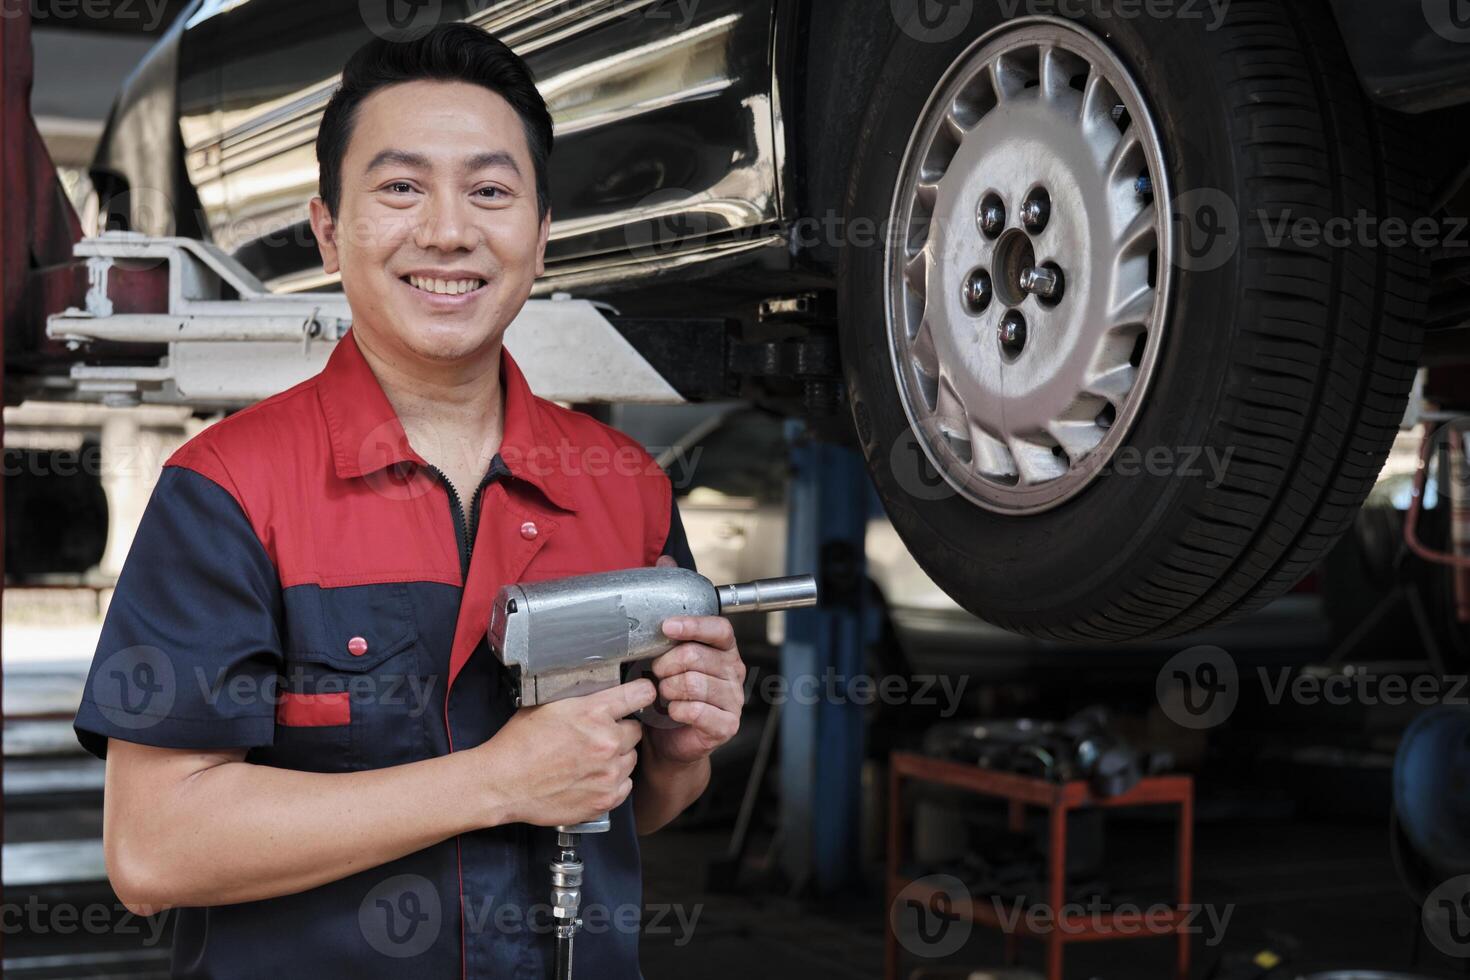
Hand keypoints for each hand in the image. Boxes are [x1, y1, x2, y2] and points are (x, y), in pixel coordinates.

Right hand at [482, 678, 655, 826]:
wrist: (503, 783)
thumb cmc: (519, 744)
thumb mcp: (548, 705)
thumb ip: (581, 699)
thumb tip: (601, 691)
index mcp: (593, 713)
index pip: (641, 694)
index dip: (641, 692)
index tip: (641, 695)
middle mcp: (607, 742)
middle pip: (636, 730)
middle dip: (619, 731)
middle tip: (596, 736)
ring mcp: (608, 773)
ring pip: (631, 758)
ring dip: (617, 757)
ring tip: (589, 759)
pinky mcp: (605, 799)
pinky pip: (625, 784)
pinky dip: (612, 781)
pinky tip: (591, 778)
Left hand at [645, 555, 746, 766]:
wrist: (666, 738)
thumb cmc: (666, 690)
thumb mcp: (664, 645)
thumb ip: (670, 604)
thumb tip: (665, 562)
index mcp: (723, 648)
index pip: (718, 628)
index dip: (693, 625)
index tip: (666, 626)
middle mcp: (733, 671)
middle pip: (699, 656)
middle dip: (668, 662)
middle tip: (655, 671)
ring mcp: (733, 699)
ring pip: (695, 683)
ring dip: (669, 688)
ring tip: (662, 692)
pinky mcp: (726, 724)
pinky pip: (697, 711)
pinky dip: (677, 709)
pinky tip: (671, 711)